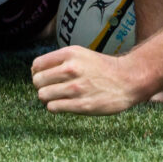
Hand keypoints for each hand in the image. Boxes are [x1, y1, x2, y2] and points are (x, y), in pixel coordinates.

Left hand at [31, 46, 151, 114]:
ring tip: (58, 97)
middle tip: (52, 88)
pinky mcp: (82, 105)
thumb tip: (34, 71)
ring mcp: (76, 87)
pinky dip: (55, 107)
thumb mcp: (80, 54)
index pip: (37, 65)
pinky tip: (64, 104)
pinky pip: (53, 107)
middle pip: (37, 81)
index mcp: (70, 54)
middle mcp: (71, 69)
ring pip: (42, 95)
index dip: (38, 72)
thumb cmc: (102, 68)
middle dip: (41, 86)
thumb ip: (59, 60)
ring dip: (47, 98)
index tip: (45, 78)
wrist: (128, 79)